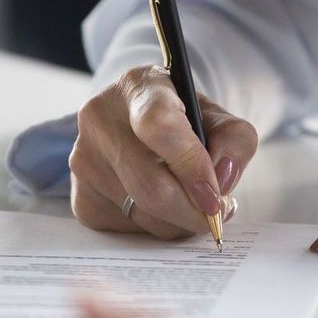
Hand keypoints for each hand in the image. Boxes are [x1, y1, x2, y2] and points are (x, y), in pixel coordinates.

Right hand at [69, 65, 257, 238]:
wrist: (141, 126)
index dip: (192, 168)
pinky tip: (165, 207)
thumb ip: (236, 142)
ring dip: (181, 222)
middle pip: (152, 187)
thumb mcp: (219, 118)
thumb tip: (221, 180)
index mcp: (138, 87)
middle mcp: (99, 119)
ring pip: (145, 216)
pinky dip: (159, 228)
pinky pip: (131, 231)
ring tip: (193, 202)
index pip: (159, 126)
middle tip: (217, 212)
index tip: (215, 197)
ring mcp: (84, 160)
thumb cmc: (185, 122)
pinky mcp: (81, 197)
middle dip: (194, 212)